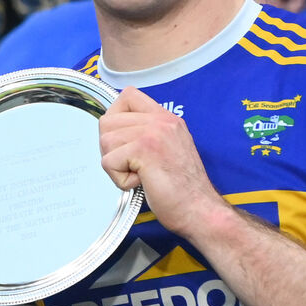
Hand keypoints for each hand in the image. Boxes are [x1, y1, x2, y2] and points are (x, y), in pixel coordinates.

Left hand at [98, 86, 225, 236]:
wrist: (199, 209)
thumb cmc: (182, 189)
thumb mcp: (168, 148)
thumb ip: (147, 134)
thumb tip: (115, 132)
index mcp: (166, 118)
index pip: (127, 96)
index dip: (115, 118)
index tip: (124, 142)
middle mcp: (160, 120)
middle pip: (108, 121)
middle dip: (111, 148)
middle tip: (131, 165)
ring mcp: (153, 132)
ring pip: (105, 141)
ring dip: (116, 166)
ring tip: (140, 175)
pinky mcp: (143, 149)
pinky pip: (108, 162)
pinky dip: (119, 179)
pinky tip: (141, 182)